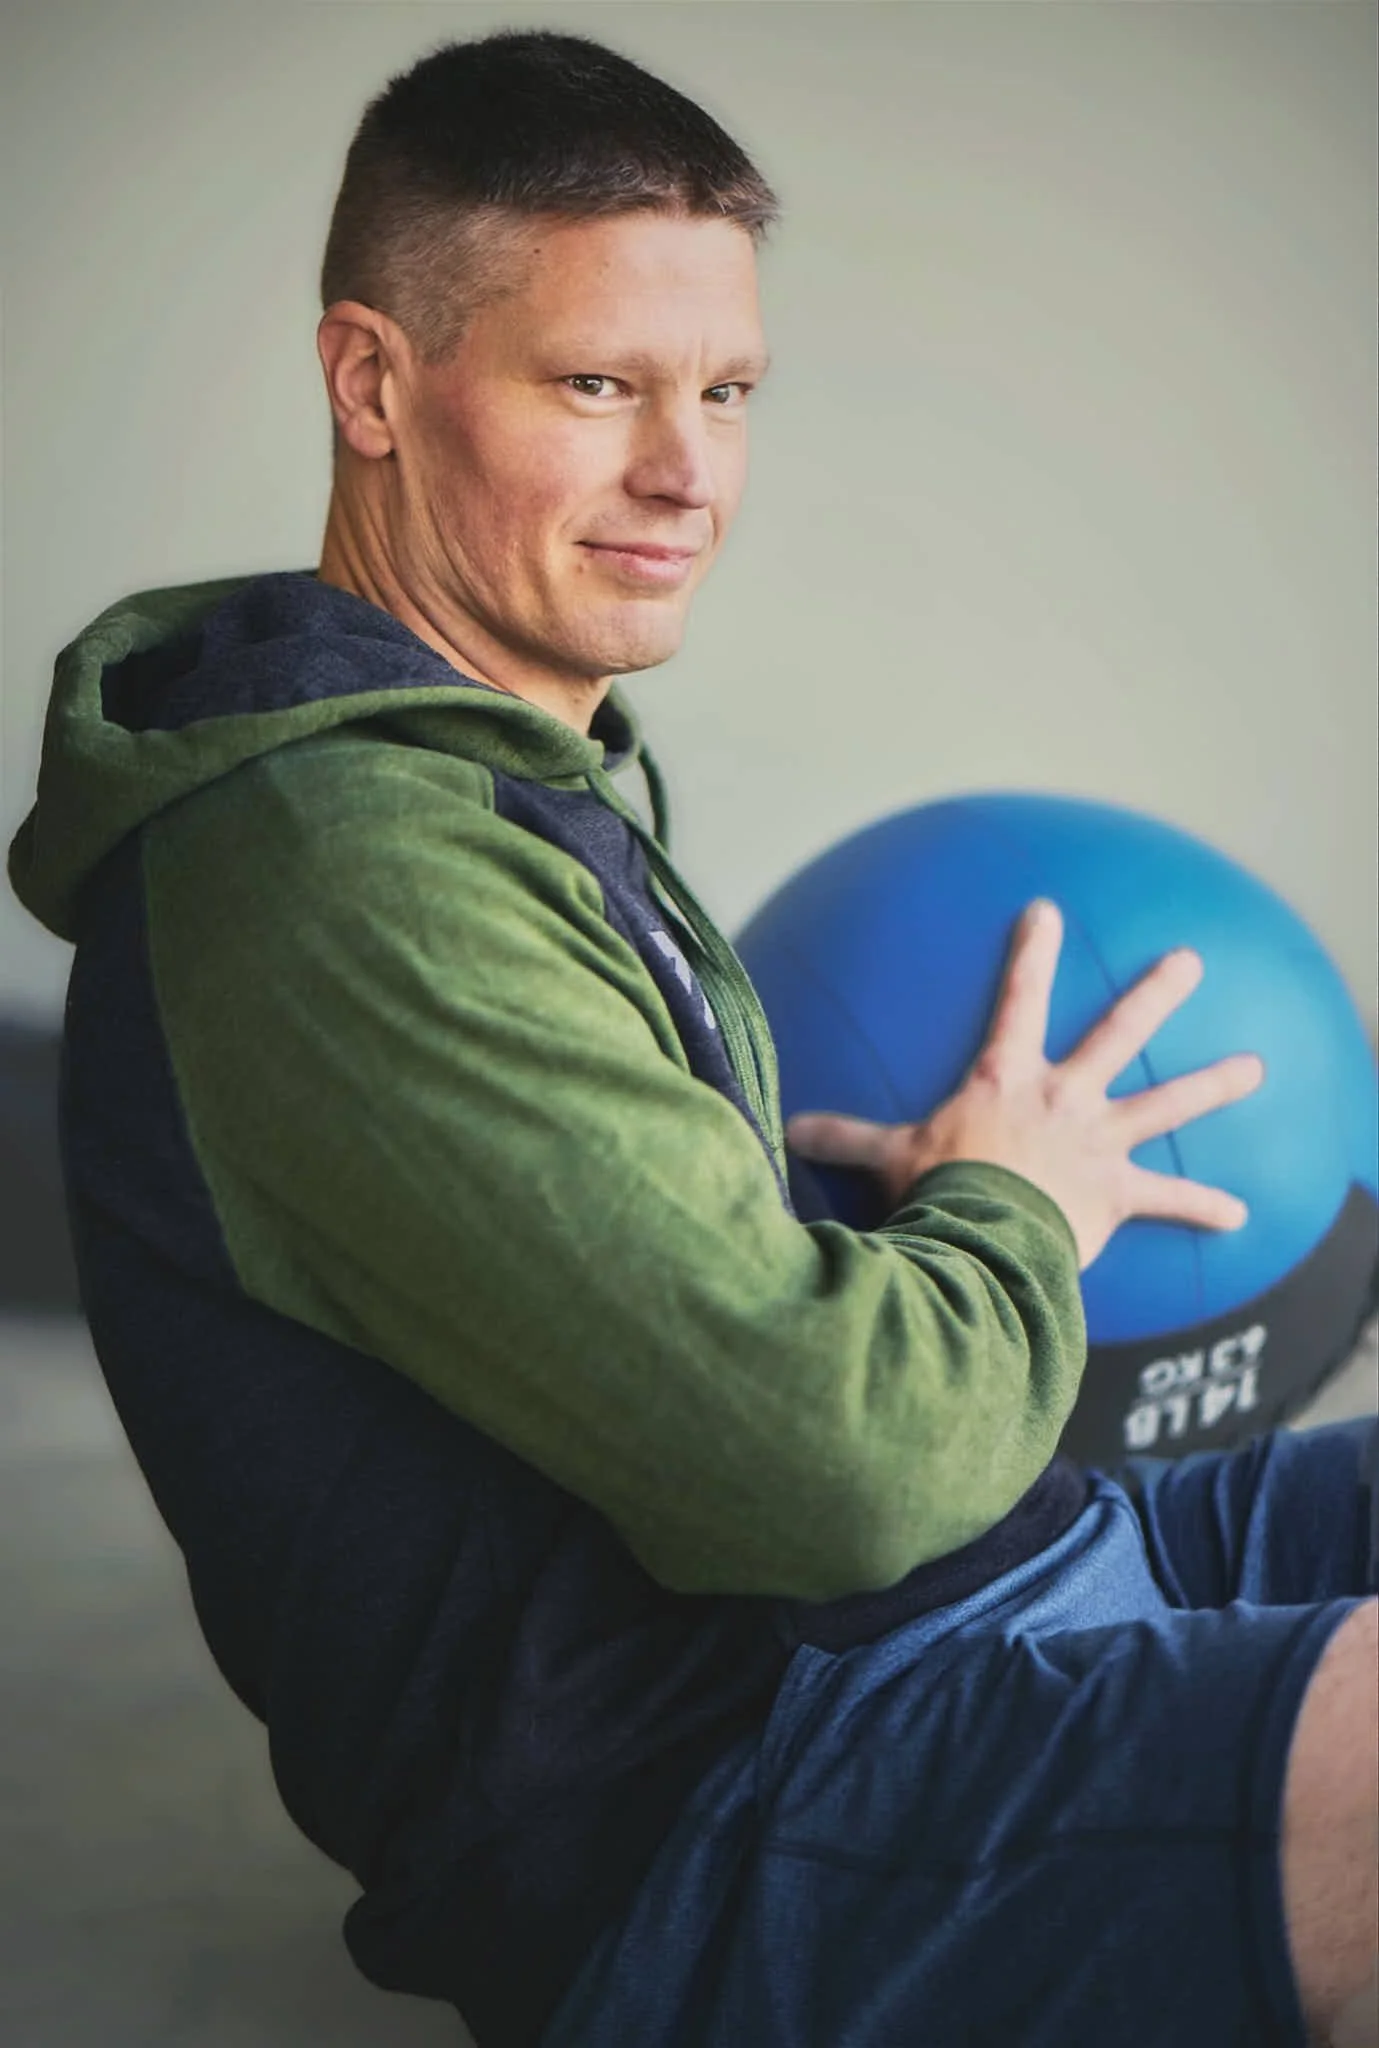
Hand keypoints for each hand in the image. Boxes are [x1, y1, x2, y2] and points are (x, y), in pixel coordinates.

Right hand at [785, 898, 1264, 1269]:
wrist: (981, 1241)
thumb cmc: (938, 1192)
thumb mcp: (888, 1159)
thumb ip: (844, 1139)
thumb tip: (786, 1130)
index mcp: (1008, 1079)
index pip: (1019, 999)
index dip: (1032, 952)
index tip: (1047, 911)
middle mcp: (1064, 1098)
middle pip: (1118, 1032)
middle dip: (1156, 993)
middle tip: (1190, 961)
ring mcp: (1098, 1143)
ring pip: (1165, 1103)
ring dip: (1212, 1085)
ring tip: (1254, 1068)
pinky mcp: (1117, 1194)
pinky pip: (1168, 1200)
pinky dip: (1203, 1207)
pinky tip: (1241, 1215)